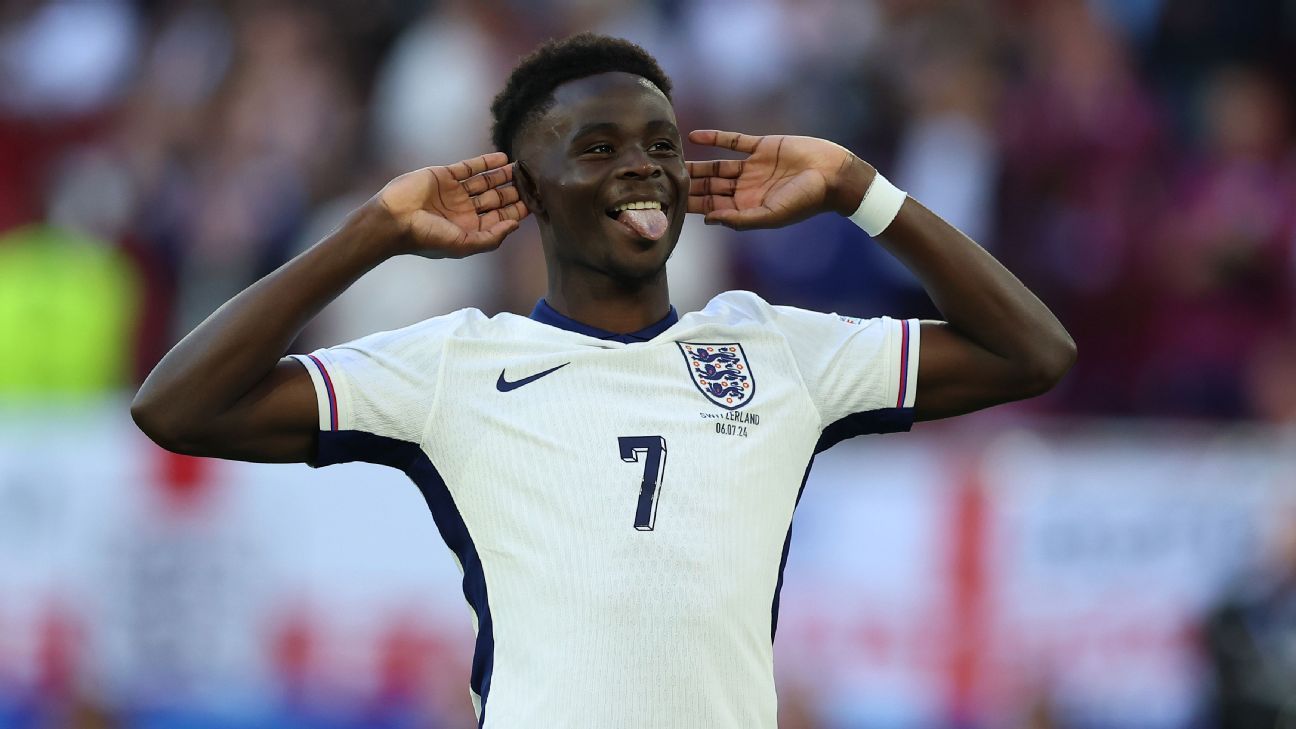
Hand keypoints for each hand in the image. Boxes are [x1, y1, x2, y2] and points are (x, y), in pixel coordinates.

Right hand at [374, 152, 528, 257]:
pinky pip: (470, 167)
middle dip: (514, 192)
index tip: (535, 202)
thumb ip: (491, 238)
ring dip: (503, 175)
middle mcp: (464, 210)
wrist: (394, 218)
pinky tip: (503, 158)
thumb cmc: (427, 237)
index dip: (517, 211)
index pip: (500, 218)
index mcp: (469, 229)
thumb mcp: (464, 244)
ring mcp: (454, 192)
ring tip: (521, 168)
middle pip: (496, 199)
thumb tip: (515, 226)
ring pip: (485, 182)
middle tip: (533, 182)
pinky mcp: (444, 175)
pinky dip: (486, 162)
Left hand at [686, 130, 873, 229]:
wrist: (833, 174)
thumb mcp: (771, 215)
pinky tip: (694, 136)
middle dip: (687, 186)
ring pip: (716, 166)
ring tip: (671, 160)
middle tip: (660, 181)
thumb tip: (708, 221)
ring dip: (696, 164)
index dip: (691, 207)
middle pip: (709, 188)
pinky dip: (714, 138)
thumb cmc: (806, 201)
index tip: (668, 204)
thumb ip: (740, 219)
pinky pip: (733, 142)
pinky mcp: (760, 147)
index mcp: (747, 208)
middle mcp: (746, 189)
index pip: (712, 208)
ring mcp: (752, 167)